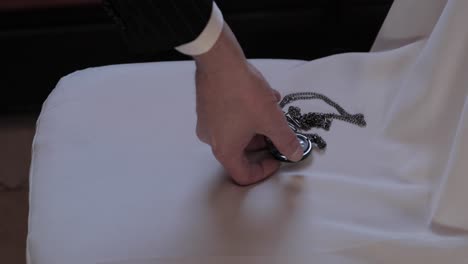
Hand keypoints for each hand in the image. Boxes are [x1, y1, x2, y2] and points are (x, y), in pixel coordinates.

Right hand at [193, 24, 302, 184]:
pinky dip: (245, 114)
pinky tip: (261, 97)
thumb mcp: (272, 120)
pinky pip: (228, 118)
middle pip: (239, 153)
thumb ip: (285, 140)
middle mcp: (211, 139)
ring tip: (272, 108)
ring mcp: (206, 122)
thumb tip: (294, 153)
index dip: (263, 171)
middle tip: (277, 132)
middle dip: (262, 143)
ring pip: (235, 133)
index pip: (243, 175)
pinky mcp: (206, 106)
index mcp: (225, 149)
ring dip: (256, 126)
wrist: (220, 61)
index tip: (276, 159)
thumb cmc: (242, 93)